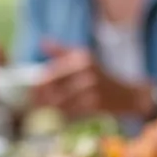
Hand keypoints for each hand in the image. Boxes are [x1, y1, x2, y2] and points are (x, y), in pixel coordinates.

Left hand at [33, 41, 150, 117]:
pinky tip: (61, 114)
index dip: (36, 86)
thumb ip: (60, 51)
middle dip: (41, 99)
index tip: (29, 92)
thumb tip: (42, 42)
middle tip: (34, 103)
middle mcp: (86, 73)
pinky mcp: (94, 106)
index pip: (49, 74)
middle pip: (52, 91)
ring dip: (51, 108)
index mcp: (80, 59)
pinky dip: (63, 115)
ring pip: (60, 104)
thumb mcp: (83, 57)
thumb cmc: (99, 74)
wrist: (127, 94)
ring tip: (46, 109)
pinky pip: (70, 113)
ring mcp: (91, 90)